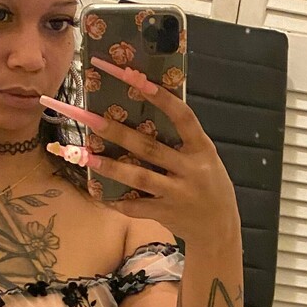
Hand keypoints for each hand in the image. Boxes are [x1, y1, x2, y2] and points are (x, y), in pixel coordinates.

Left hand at [40, 57, 239, 244]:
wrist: (220, 228)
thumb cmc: (210, 185)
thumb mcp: (206, 158)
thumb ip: (183, 139)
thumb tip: (149, 107)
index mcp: (203, 149)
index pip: (183, 117)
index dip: (160, 97)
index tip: (136, 77)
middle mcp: (191, 170)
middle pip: (150, 148)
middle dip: (118, 132)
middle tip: (90, 118)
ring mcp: (178, 194)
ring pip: (140, 178)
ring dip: (111, 167)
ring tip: (87, 155)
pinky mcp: (167, 214)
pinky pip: (137, 207)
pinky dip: (117, 201)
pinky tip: (98, 192)